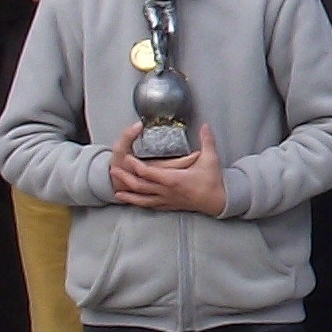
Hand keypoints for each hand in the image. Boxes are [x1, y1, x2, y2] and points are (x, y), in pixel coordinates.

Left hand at [112, 123, 229, 216]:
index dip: (135, 165)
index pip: (148, 172)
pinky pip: (150, 205)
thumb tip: (205, 126)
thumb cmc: (212, 181)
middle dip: (126, 178)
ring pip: (143, 199)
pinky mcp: (169, 206)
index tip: (128, 157)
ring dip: (129, 194)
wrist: (217, 202)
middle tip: (114, 170)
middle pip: (140, 186)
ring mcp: (167, 200)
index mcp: (173, 179)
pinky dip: (140, 203)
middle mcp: (167, 191)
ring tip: (117, 191)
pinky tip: (134, 202)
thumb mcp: (211, 159)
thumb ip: (207, 141)